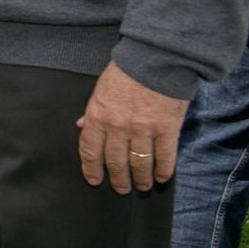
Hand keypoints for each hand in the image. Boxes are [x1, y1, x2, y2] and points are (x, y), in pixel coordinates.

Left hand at [75, 62, 188, 193]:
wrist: (155, 59)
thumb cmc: (125, 72)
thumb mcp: (100, 89)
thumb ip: (92, 112)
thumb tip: (81, 127)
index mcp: (98, 116)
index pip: (90, 150)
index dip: (91, 169)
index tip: (95, 180)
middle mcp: (118, 127)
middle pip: (115, 162)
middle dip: (118, 179)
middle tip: (121, 189)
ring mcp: (143, 130)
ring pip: (139, 164)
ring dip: (140, 179)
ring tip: (142, 186)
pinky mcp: (167, 130)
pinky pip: (164, 157)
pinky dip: (163, 170)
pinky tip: (161, 177)